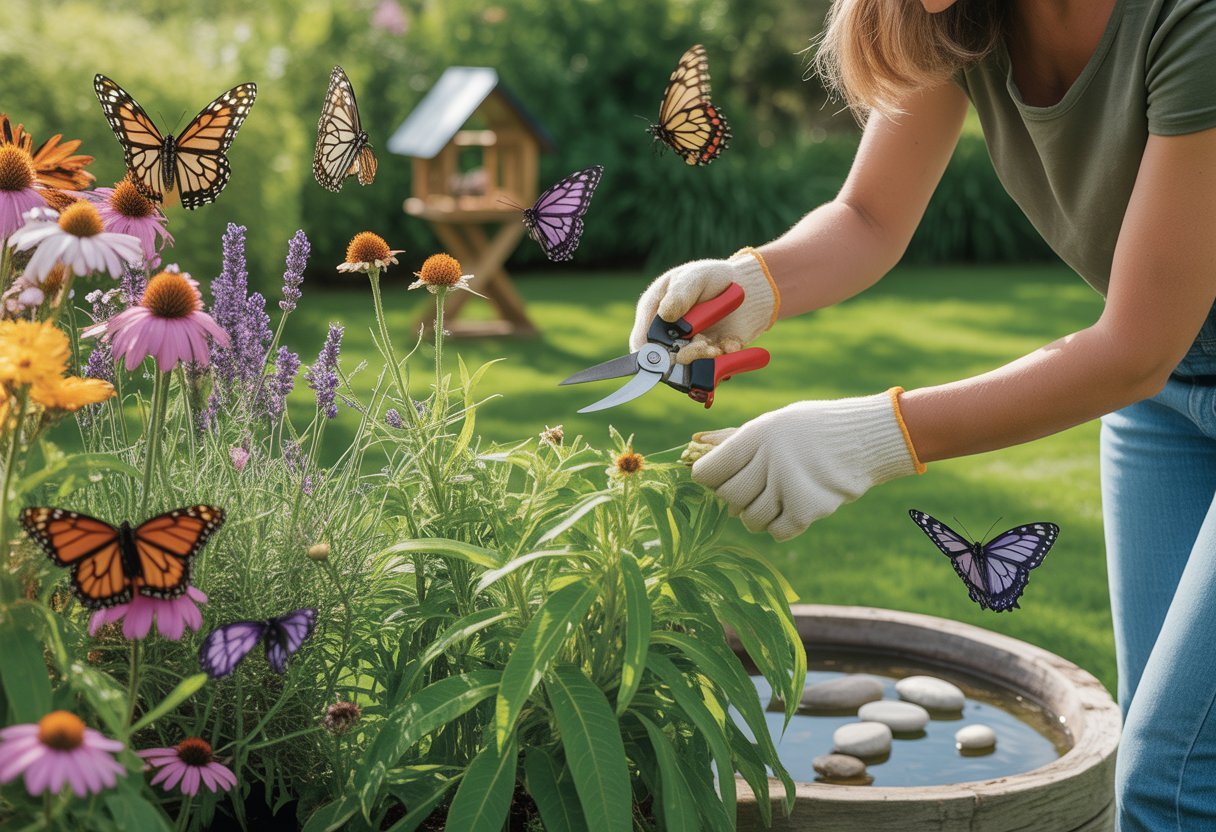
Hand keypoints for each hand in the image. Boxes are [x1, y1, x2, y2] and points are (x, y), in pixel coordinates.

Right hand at [629, 248, 778, 363]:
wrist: (746, 290)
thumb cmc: (713, 278)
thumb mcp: (695, 277)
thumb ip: (680, 294)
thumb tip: (666, 314)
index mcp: (654, 312)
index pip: (641, 341)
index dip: (651, 353)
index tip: (669, 354)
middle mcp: (667, 335)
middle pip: (665, 361)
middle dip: (687, 356)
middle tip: (705, 346)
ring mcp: (688, 349)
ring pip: (689, 370)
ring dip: (706, 361)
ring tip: (719, 347)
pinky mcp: (708, 359)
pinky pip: (713, 371)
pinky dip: (724, 361)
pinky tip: (731, 344)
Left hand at [690, 389, 924, 540]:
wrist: (868, 437)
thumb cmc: (814, 428)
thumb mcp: (774, 423)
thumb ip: (737, 440)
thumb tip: (694, 448)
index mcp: (757, 435)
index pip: (710, 470)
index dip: (708, 478)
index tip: (714, 479)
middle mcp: (769, 460)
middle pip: (729, 497)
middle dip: (735, 498)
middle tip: (752, 488)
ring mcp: (789, 486)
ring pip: (751, 520)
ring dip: (758, 514)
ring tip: (775, 497)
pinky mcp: (808, 510)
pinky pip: (776, 532)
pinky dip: (779, 527)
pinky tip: (791, 509)